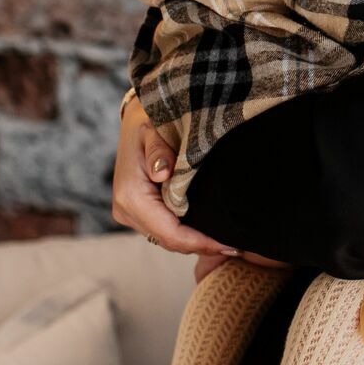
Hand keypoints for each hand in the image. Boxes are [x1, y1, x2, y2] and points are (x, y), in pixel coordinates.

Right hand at [112, 94, 231, 256]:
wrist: (137, 118)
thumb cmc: (149, 120)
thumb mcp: (154, 128)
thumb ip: (159, 150)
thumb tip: (162, 174)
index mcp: (131, 195)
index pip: (169, 233)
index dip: (200, 242)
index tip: (230, 244)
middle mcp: (126, 210)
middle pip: (170, 241)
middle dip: (202, 245)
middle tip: (238, 245)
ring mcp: (130, 214)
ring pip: (168, 239)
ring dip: (196, 241)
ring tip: (229, 240)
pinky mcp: (139, 213)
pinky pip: (166, 230)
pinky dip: (187, 232)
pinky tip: (211, 230)